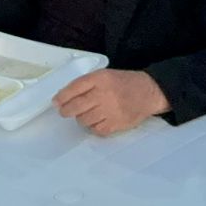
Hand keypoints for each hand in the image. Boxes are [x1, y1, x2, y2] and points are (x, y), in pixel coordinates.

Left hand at [54, 69, 168, 136]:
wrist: (149, 92)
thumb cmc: (124, 82)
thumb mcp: (105, 75)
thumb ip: (86, 84)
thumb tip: (63, 97)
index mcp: (101, 78)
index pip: (74, 88)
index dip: (62, 97)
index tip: (55, 102)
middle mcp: (104, 94)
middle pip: (76, 107)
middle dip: (66, 110)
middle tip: (64, 111)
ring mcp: (110, 110)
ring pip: (84, 120)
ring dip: (82, 118)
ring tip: (87, 114)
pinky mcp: (116, 124)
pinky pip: (96, 130)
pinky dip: (94, 127)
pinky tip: (98, 121)